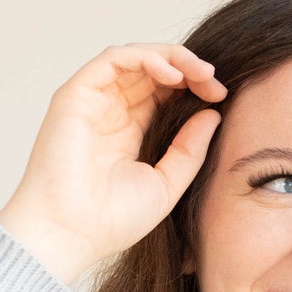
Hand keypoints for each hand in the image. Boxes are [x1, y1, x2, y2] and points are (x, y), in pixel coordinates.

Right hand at [0, 44, 227, 283]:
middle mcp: (109, 113)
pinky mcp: (76, 94)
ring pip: (135, 59)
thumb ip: (189, 150)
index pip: (163, 94)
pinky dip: (145, 58)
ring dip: (171, 58)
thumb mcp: (166, 184)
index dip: (192, 88)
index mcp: (128, 133)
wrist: (71, 234)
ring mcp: (92, 101)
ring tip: (200, 73)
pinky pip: (113, 59)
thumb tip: (213, 113)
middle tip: (215, 82)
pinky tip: (173, 74)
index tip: (219, 96)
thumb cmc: (111, 221)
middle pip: (152, 72)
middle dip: (188, 70)